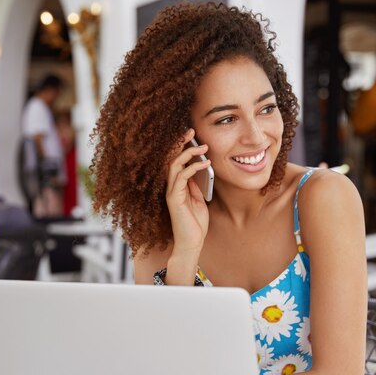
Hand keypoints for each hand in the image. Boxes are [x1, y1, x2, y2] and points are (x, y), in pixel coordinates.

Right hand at [165, 129, 210, 256]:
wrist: (191, 243)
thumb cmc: (195, 225)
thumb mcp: (199, 200)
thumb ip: (196, 186)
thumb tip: (200, 170)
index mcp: (176, 186)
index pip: (176, 161)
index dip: (182, 147)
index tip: (192, 136)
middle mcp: (171, 187)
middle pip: (171, 158)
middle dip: (180, 143)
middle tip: (191, 131)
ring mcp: (171, 192)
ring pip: (174, 165)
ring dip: (188, 153)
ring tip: (203, 146)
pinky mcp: (174, 198)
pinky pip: (181, 177)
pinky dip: (193, 167)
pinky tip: (205, 163)